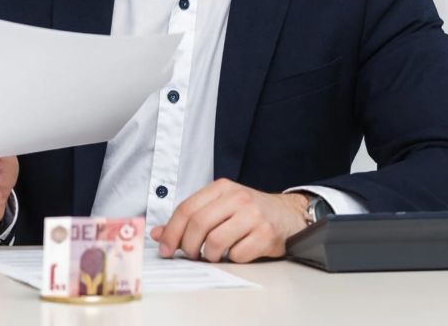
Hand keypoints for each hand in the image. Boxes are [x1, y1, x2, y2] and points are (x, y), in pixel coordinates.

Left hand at [150, 179, 308, 262]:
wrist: (288, 215)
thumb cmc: (249, 212)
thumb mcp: (219, 207)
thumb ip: (190, 218)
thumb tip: (158, 234)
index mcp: (221, 188)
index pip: (186, 209)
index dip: (171, 231)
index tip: (164, 247)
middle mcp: (237, 198)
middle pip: (198, 225)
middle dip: (187, 246)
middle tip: (188, 255)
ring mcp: (253, 216)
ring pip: (216, 242)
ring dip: (209, 255)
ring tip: (213, 255)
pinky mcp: (266, 235)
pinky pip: (238, 255)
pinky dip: (232, 259)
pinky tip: (236, 253)